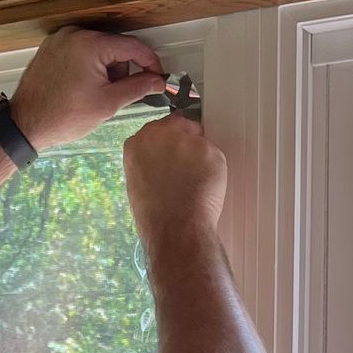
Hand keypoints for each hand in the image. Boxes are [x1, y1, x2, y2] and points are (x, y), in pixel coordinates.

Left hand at [8, 27, 165, 152]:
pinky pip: (80, 51)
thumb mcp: (107, 104)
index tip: (157, 77)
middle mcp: (74, 34)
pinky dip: (88, 66)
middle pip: (114, 47)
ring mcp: (60, 39)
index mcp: (89, 44)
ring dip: (105, 69)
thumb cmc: (61, 116)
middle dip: (121, 70)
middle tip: (114, 95)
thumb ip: (137, 88)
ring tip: (93, 94)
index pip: (132, 46)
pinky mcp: (51, 47)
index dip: (149, 62)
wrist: (25, 124)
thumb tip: (158, 81)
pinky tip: (81, 88)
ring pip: (98, 49)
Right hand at [123, 111, 227, 242]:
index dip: (167, 144)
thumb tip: (162, 158)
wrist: (175, 228)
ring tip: (193, 184)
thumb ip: (149, 160)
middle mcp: (160, 134)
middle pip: (180, 125)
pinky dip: (214, 169)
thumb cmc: (155, 215)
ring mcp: (186, 140)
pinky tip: (204, 187)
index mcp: (137, 143)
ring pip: (199, 141)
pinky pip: (214, 155)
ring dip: (200, 157)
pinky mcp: (209, 149)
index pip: (157, 129)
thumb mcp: (138, 182)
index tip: (172, 155)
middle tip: (187, 169)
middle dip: (186, 141)